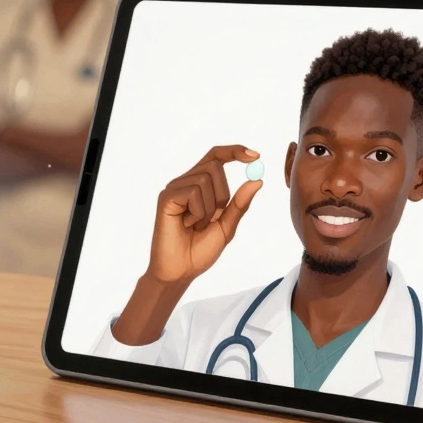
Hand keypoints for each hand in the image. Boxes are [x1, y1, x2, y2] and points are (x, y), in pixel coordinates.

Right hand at [146, 145, 261, 284]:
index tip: (256, 156)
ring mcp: (174, 188)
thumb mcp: (226, 226)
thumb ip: (239, 204)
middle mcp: (185, 181)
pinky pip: (193, 192)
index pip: (216, 156)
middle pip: (215, 165)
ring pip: (205, 179)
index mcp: (199, 184)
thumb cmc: (200, 250)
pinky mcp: (166, 198)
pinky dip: (198, 212)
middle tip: (212, 218)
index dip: (235, 151)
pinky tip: (186, 225)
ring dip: (209, 208)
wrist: (181, 271)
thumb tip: (257, 181)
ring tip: (196, 225)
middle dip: (223, 194)